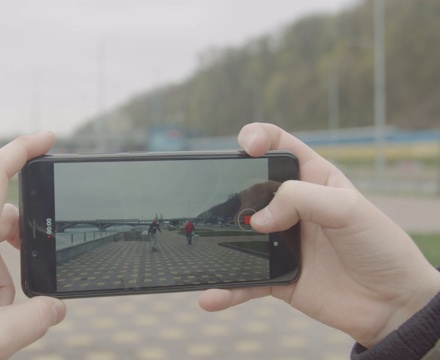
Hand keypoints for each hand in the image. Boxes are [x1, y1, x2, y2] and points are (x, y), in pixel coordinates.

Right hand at [198, 123, 439, 347]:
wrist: (393, 304)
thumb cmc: (380, 247)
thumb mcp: (349, 209)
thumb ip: (301, 200)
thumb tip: (256, 219)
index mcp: (313, 179)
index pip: (279, 146)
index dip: (259, 137)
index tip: (248, 147)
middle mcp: (293, 207)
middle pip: (249, 187)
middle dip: (229, 188)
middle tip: (224, 202)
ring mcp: (281, 241)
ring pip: (239, 234)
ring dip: (219, 238)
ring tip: (204, 243)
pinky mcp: (276, 275)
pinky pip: (244, 280)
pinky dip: (225, 289)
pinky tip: (209, 295)